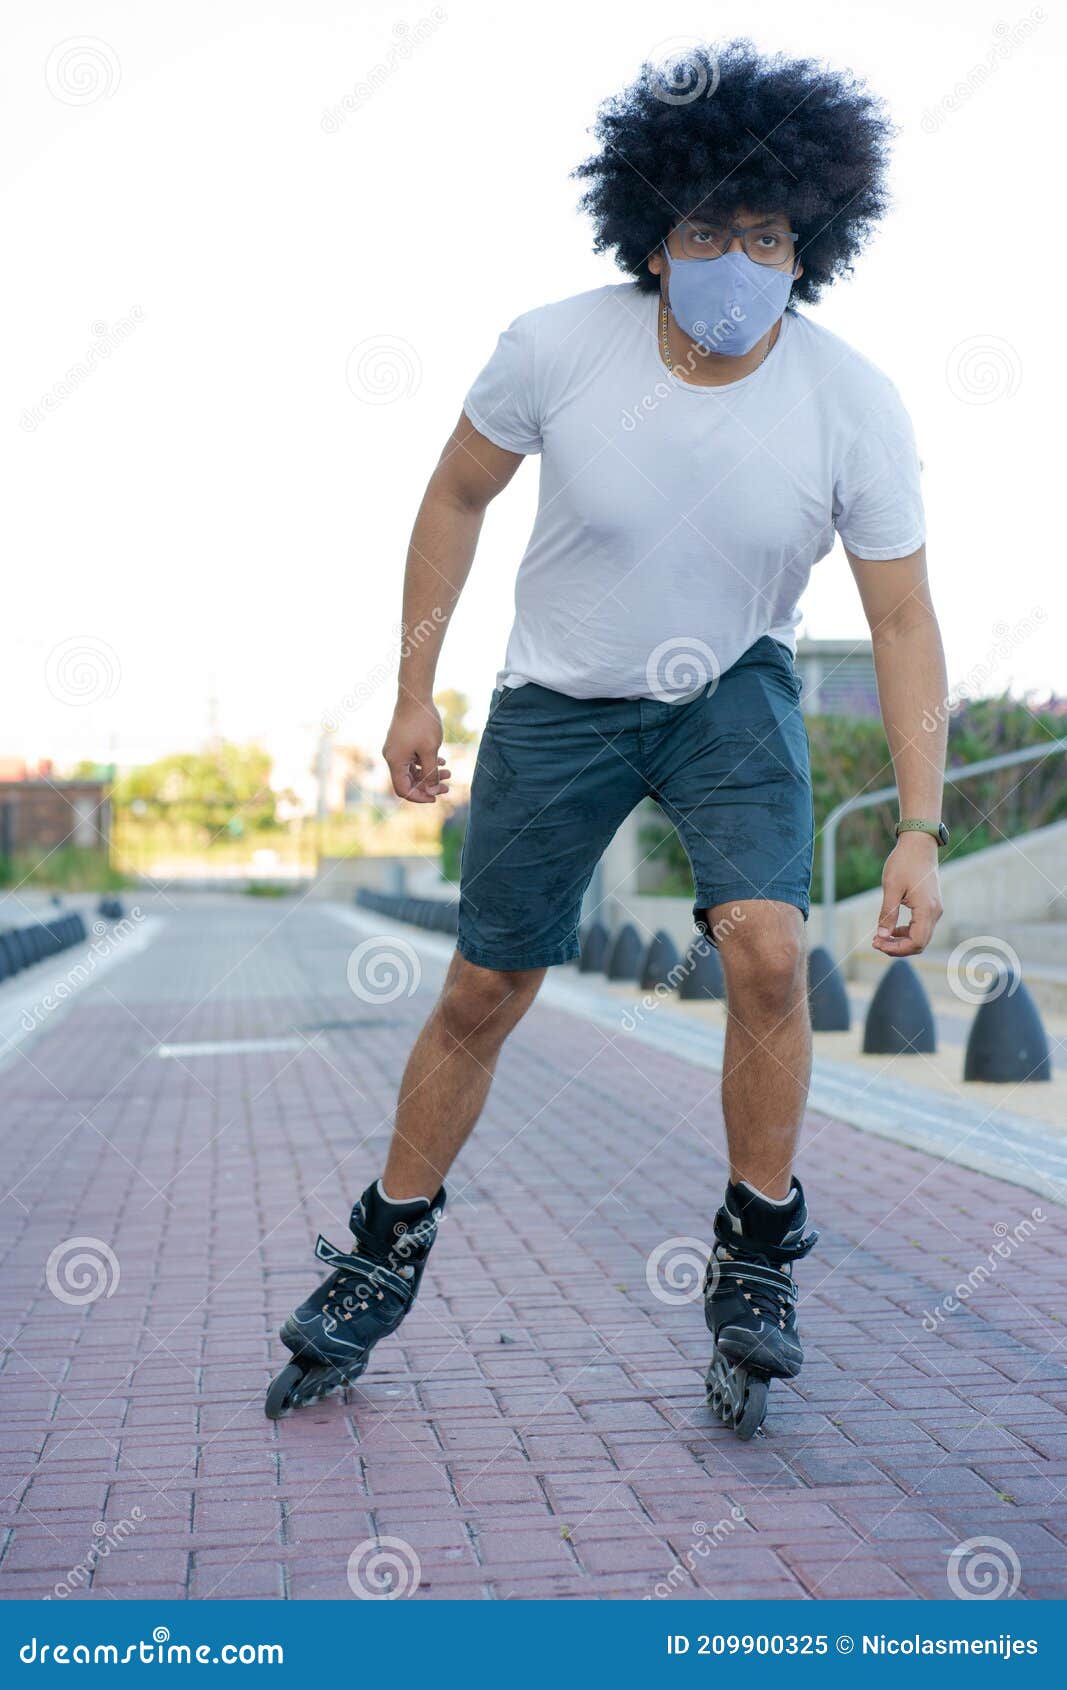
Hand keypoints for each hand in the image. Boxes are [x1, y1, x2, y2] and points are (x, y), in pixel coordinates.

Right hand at [383, 697, 450, 803]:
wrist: (415, 696)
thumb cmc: (423, 722)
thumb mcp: (430, 751)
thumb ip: (431, 773)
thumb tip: (432, 792)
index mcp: (395, 762)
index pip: (403, 790)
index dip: (420, 797)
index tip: (436, 797)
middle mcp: (391, 757)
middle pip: (408, 781)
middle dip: (428, 785)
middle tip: (448, 786)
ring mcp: (395, 749)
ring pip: (412, 770)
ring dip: (430, 773)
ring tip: (449, 771)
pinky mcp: (400, 742)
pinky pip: (412, 760)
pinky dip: (425, 763)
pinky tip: (441, 761)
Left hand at [873, 835, 943, 955]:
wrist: (919, 844)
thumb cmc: (904, 862)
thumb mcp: (891, 887)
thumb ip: (887, 913)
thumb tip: (882, 935)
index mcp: (926, 909)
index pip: (916, 942)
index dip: (896, 948)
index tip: (877, 942)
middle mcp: (935, 912)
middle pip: (920, 943)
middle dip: (897, 947)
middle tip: (875, 942)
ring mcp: (935, 909)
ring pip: (921, 937)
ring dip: (901, 941)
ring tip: (880, 937)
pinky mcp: (931, 906)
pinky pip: (921, 927)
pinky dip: (907, 932)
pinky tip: (892, 929)